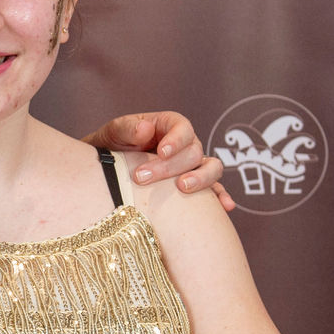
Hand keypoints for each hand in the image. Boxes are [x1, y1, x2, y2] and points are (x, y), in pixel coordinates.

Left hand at [82, 111, 235, 212]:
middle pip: (193, 152)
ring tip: (183, 188)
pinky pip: (214, 190)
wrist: (108, 171)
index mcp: (168, 126)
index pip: (182, 127)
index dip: (176, 139)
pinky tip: (225, 207)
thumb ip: (127, 128)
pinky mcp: (194, 186)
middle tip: (142, 177)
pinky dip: (221, 197)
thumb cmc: (112, 147)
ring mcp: (192, 166)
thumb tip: (145, 129)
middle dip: (171, 165)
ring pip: (211, 168)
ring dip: (201, 178)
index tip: (161, 152)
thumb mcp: (113, 133)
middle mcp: (185, 145)